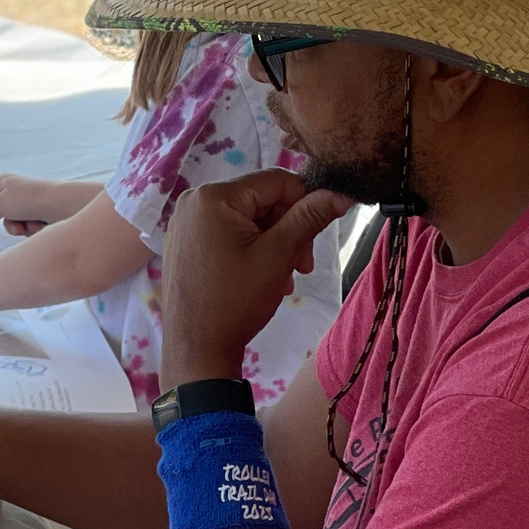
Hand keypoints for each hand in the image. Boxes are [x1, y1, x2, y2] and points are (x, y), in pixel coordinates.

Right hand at [0, 174, 88, 241]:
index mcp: (1, 184)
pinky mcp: (34, 217)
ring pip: (8, 223)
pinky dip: (27, 229)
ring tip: (24, 225)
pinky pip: (22, 228)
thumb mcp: (1, 204)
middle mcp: (11, 193)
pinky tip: (36, 224)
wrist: (65, 206)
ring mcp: (23, 206)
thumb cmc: (32, 199)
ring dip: (14, 228)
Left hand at [159, 170, 351, 389]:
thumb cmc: (237, 300)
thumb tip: (342, 192)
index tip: (317, 237)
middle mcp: (194, 199)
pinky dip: (252, 250)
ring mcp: (186, 221)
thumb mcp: (279, 255)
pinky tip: (263, 278)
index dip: (305, 203)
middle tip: (302, 267)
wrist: (196, 347)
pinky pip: (228, 232)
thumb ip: (310, 218)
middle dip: (288, 231)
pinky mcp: (185, 241)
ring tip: (283, 279)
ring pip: (248, 219)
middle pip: (261, 200)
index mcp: (213, 196)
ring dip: (274, 244)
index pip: (275, 181)